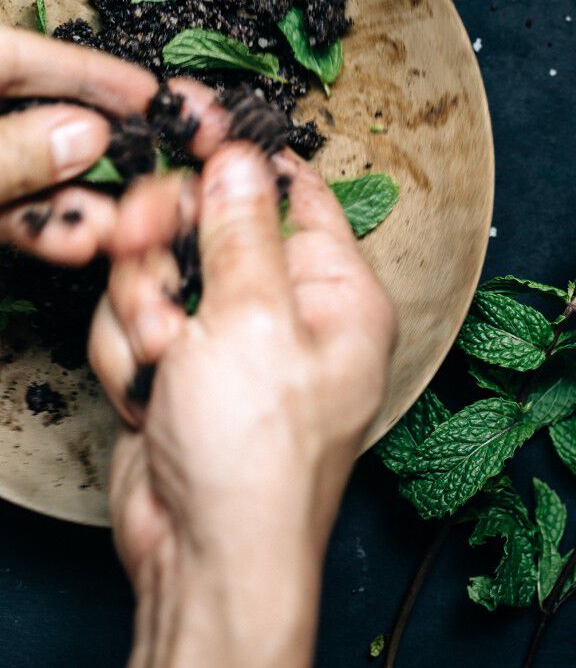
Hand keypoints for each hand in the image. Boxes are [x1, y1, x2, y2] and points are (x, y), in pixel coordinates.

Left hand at [0, 27, 233, 265]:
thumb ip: (11, 151)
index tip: (157, 96)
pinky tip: (76, 246)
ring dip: (84, 206)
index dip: (102, 76)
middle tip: (161, 181)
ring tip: (126, 232)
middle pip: (52, 124)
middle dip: (109, 160)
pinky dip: (41, 227)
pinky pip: (9, 209)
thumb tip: (87, 137)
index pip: (40, 58)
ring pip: (38, 177)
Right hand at [89, 144, 395, 666]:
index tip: (192, 128)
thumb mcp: (253, 320)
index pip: (293, 191)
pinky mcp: (183, 365)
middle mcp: (289, 309)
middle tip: (144, 255)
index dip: (239, 158)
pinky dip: (130, 351)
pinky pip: (136, 317)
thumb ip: (240, 229)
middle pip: (212, 223)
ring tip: (165, 358)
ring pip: (161, 270)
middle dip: (168, 247)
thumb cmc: (257, 456)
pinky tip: (149, 391)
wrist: (203, 556)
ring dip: (145, 310)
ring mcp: (231, 339)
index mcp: (336, 290)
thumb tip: (239, 156)